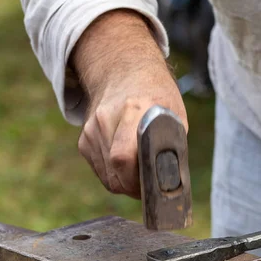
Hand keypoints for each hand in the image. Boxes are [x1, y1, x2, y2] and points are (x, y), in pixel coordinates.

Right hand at [72, 10, 186, 197]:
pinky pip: (101, 171)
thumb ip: (172, 148)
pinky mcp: (84, 140)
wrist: (126, 73)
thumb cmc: (158, 99)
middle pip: (115, 172)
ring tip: (143, 171)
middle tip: (151, 186)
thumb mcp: (176, 118)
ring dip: (126, 182)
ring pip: (108, 177)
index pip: (123, 157)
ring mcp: (91, 130)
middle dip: (135, 187)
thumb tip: (171, 183)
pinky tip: (129, 163)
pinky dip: (116, 175)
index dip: (137, 181)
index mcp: (134, 110)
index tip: (152, 187)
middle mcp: (106, 119)